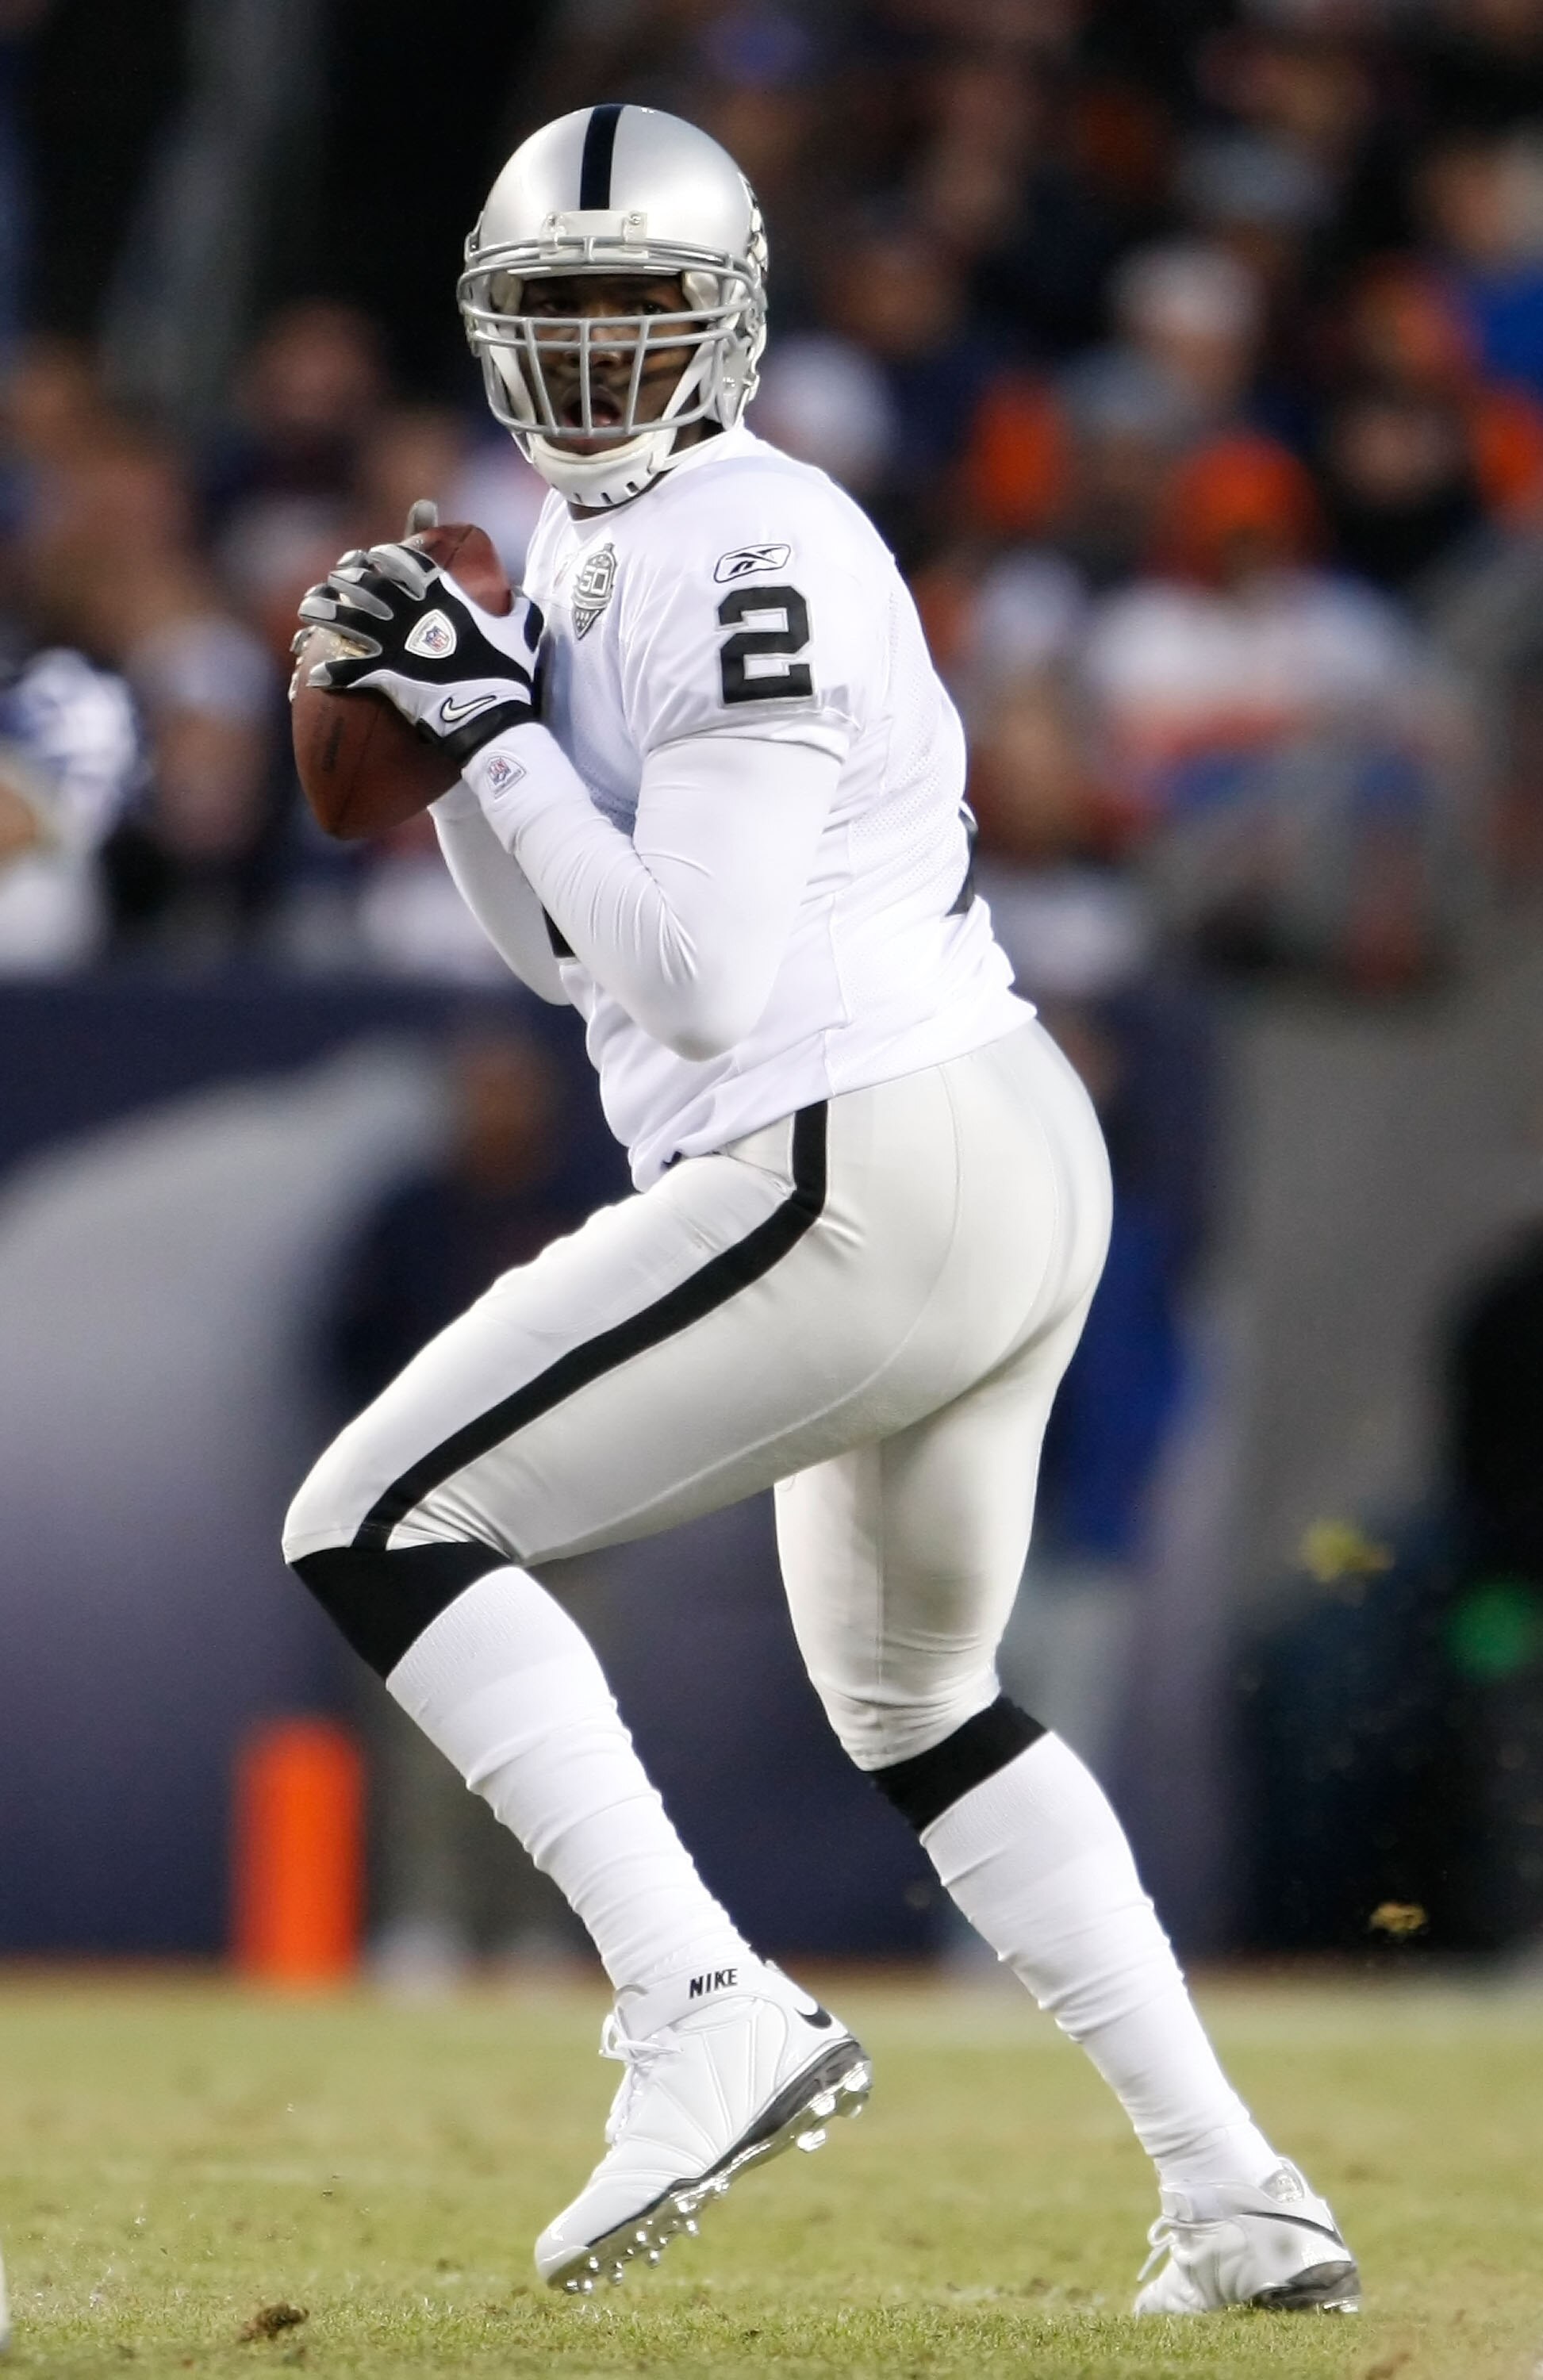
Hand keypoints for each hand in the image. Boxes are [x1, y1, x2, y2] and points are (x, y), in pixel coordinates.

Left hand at [295, 542, 543, 762]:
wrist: (491, 717)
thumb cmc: (508, 675)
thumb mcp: (522, 632)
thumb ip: (519, 607)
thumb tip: (520, 593)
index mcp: (443, 596)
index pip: (406, 562)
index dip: (385, 554)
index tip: (372, 553)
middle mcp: (412, 612)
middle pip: (367, 584)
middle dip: (346, 577)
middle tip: (334, 580)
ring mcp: (395, 643)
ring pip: (347, 619)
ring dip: (324, 612)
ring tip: (308, 609)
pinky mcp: (385, 675)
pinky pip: (349, 670)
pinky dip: (330, 673)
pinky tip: (314, 675)